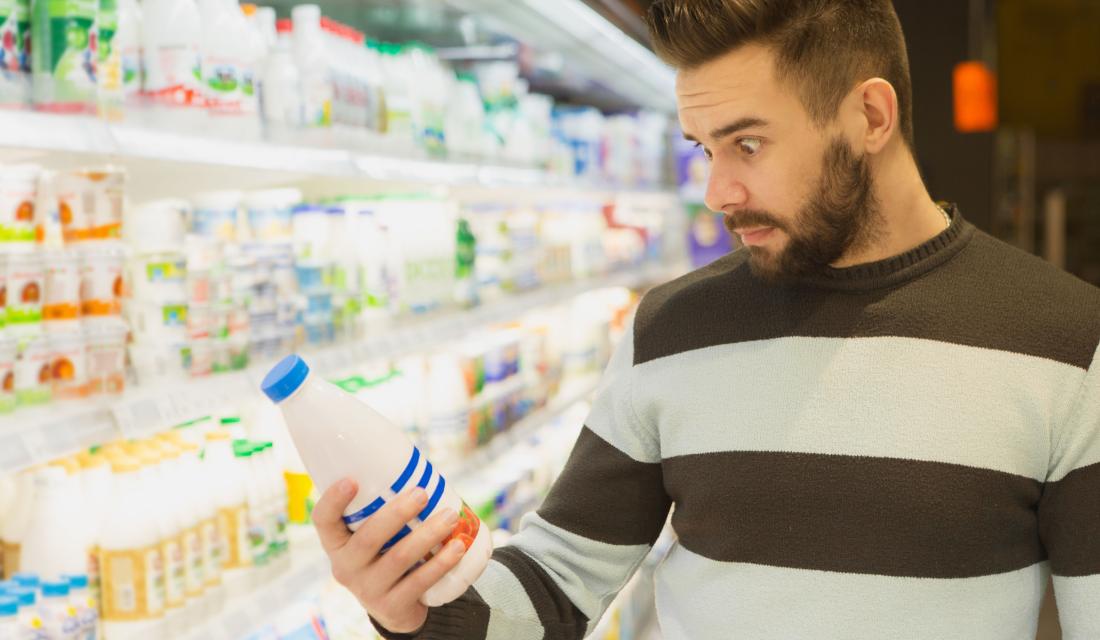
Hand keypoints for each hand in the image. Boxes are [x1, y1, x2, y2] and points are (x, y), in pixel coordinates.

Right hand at [313, 478, 468, 633]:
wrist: (395, 606)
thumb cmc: (386, 554)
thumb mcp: (375, 536)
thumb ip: (383, 507)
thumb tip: (418, 463)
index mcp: (336, 543)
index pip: (323, 521)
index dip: (333, 501)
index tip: (352, 480)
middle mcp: (345, 567)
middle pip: (368, 538)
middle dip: (397, 513)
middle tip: (422, 493)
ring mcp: (367, 590)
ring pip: (399, 558)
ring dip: (428, 534)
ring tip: (450, 516)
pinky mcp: (392, 607)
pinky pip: (419, 582)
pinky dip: (442, 563)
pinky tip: (458, 547)